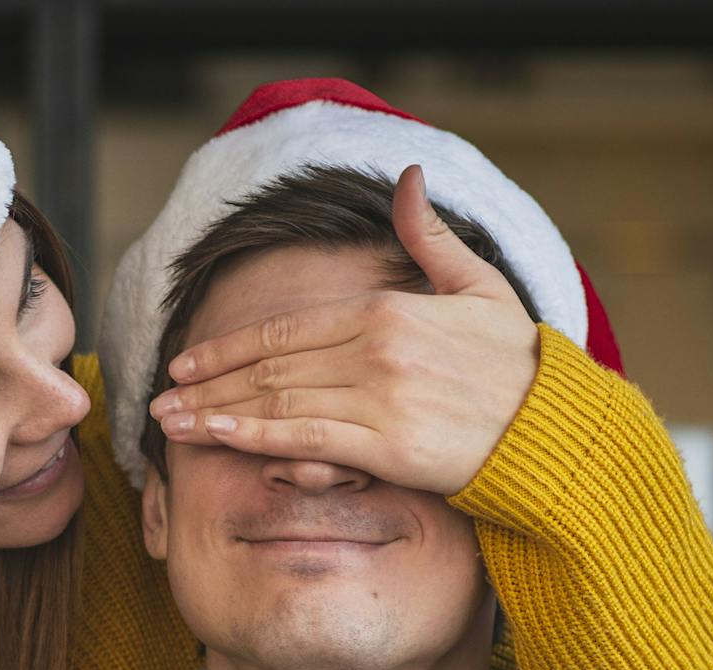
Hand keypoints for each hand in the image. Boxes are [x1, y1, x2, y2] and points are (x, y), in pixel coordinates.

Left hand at [148, 164, 541, 495]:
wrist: (552, 428)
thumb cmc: (517, 365)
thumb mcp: (478, 288)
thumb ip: (431, 239)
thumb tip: (406, 179)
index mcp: (385, 311)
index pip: (286, 330)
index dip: (228, 348)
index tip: (188, 362)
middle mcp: (373, 350)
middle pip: (269, 367)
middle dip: (207, 384)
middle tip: (160, 401)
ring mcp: (377, 399)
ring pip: (276, 402)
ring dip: (215, 413)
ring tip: (170, 427)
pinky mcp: (385, 446)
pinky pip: (304, 439)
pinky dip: (253, 437)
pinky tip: (216, 438)